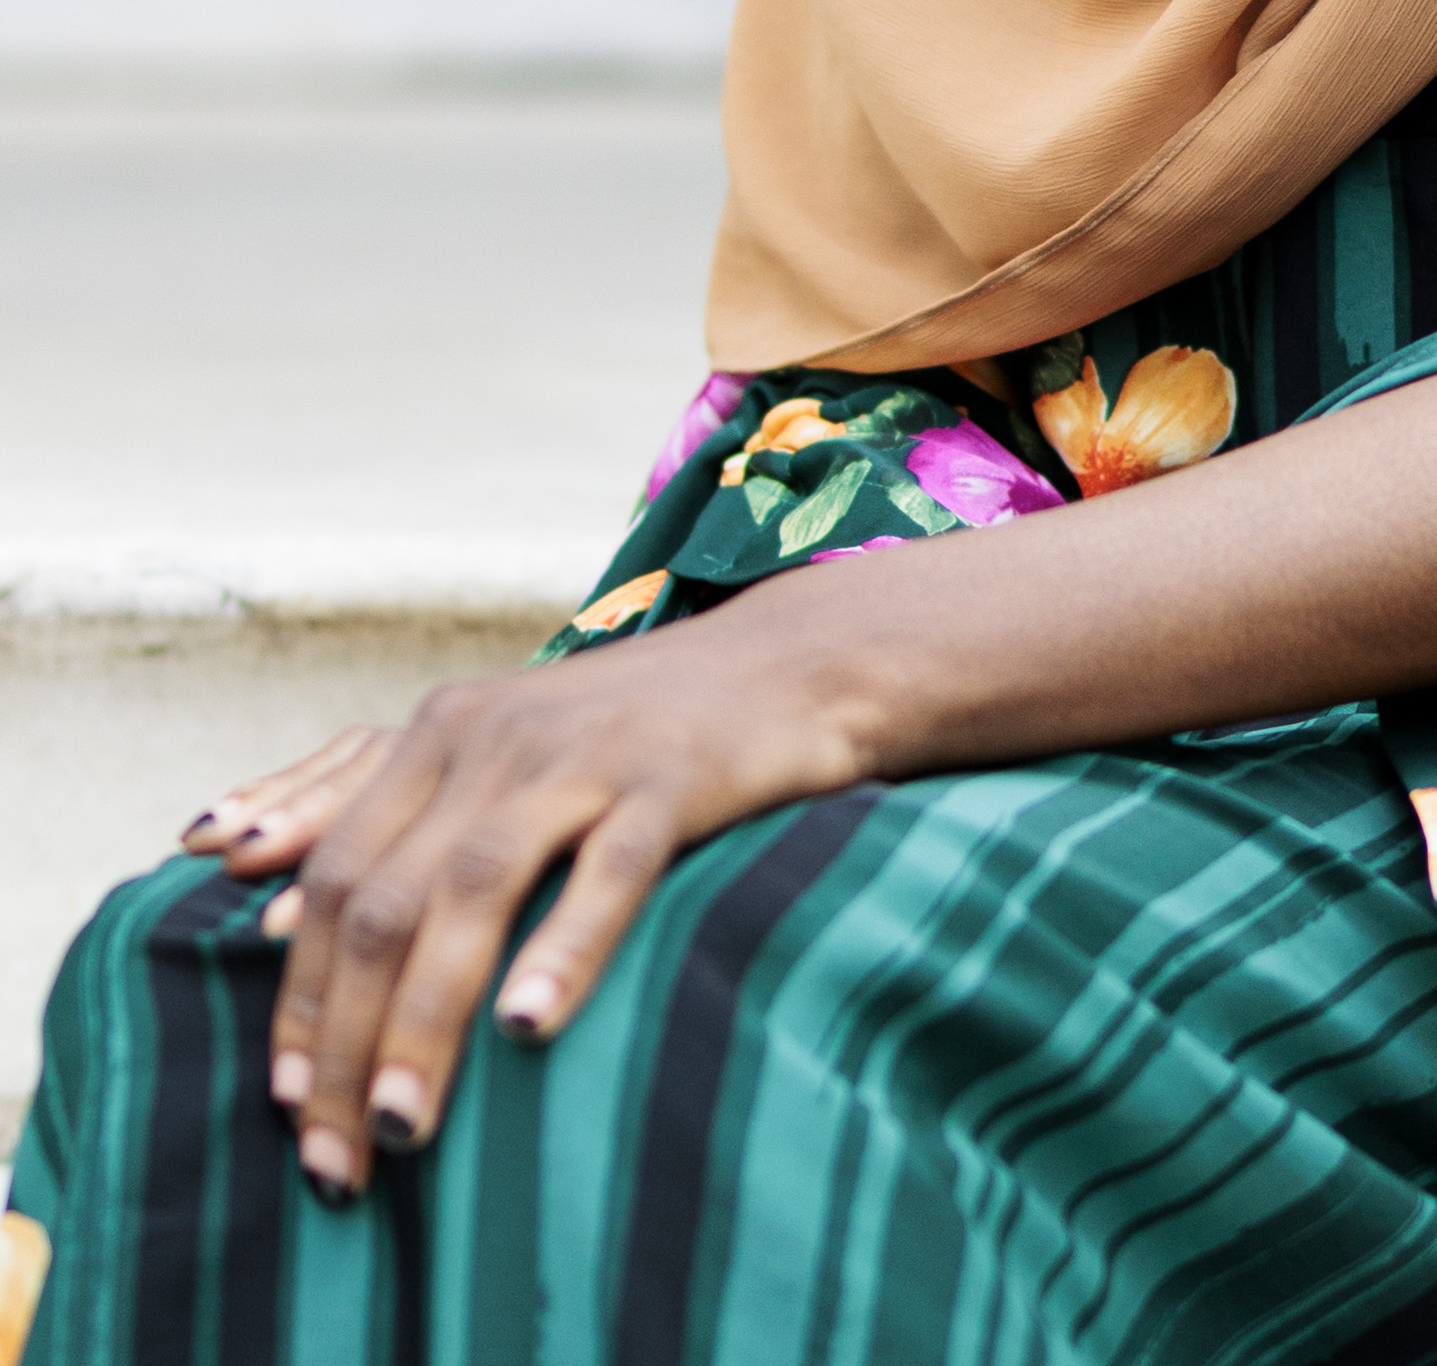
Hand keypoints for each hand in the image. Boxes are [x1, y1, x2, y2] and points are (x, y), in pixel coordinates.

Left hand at [195, 586, 882, 1200]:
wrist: (786, 661)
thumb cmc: (631, 734)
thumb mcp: (498, 757)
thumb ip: (390, 822)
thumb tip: (267, 924)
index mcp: (441, 732)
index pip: (335, 874)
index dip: (302, 995)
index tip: (291, 1107)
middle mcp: (494, 734)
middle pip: (385, 895)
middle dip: (346, 1038)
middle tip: (337, 1157)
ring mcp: (582, 752)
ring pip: (473, 888)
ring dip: (427, 1016)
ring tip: (405, 1123)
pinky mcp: (671, 775)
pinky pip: (609, 868)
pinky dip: (561, 948)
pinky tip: (529, 1027)